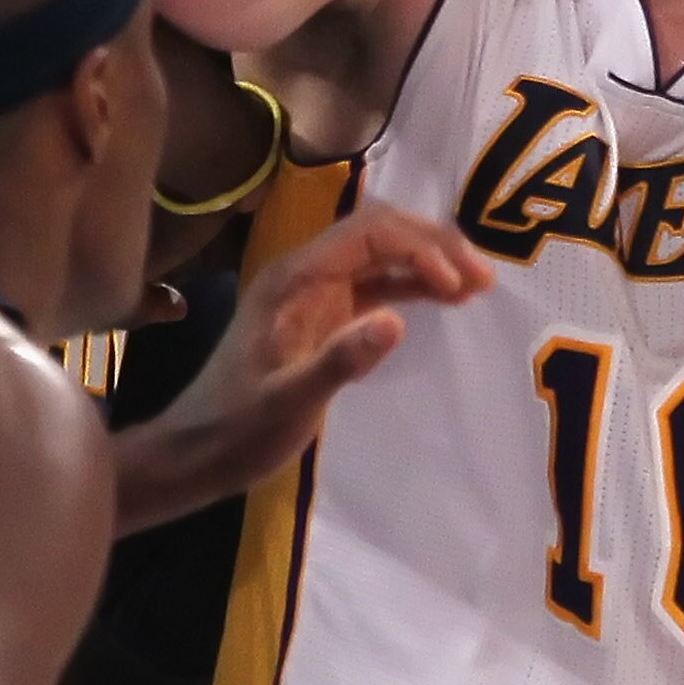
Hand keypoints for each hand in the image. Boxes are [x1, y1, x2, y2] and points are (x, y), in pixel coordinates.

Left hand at [111, 202, 492, 528]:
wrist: (200, 451)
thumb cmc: (239, 429)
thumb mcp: (288, 402)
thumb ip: (339, 361)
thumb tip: (397, 320)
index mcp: (293, 279)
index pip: (366, 233)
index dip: (418, 246)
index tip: (457, 282)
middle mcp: (305, 274)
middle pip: (378, 232)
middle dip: (433, 245)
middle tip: (484, 277)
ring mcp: (315, 293)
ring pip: (381, 256)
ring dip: (428, 262)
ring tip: (479, 285)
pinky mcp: (324, 317)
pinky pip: (376, 285)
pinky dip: (413, 286)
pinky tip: (447, 298)